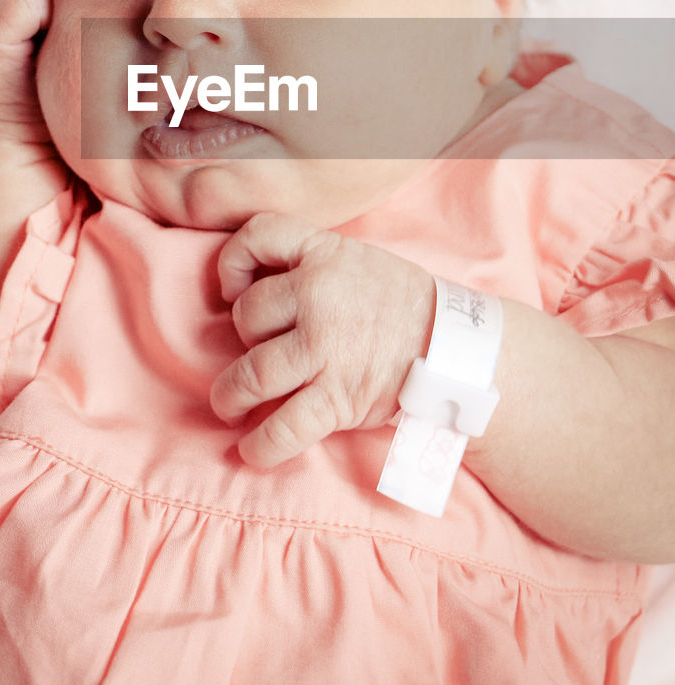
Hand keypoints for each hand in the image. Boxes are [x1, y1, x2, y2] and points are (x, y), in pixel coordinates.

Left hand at [209, 212, 435, 468]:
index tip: (234, 288)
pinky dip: (260, 445)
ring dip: (230, 395)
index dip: (232, 261)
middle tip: (257, 352)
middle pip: (247, 315)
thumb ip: (309, 265)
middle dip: (244, 338)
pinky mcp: (338, 398)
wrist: (456, 348)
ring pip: (251, 374)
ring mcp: (326, 348)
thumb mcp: (356, 259)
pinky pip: (283, 428)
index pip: (258, 234)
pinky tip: (250, 450)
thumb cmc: (399, 304)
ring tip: (228, 405)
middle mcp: (318, 295)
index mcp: (325, 254)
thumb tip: (251, 290)